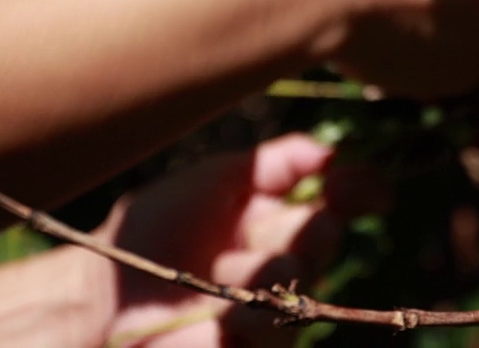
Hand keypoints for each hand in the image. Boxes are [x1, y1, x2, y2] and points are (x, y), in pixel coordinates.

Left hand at [90, 134, 369, 346]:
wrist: (102, 294)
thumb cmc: (149, 232)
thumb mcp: (214, 178)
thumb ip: (276, 160)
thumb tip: (333, 150)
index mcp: (274, 215)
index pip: (337, 199)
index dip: (360, 189)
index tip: (376, 186)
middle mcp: (280, 258)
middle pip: (324, 234)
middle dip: (310, 225)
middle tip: (277, 226)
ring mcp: (271, 304)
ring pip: (300, 274)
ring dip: (266, 265)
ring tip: (222, 269)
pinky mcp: (258, 343)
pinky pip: (276, 326)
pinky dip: (249, 310)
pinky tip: (220, 309)